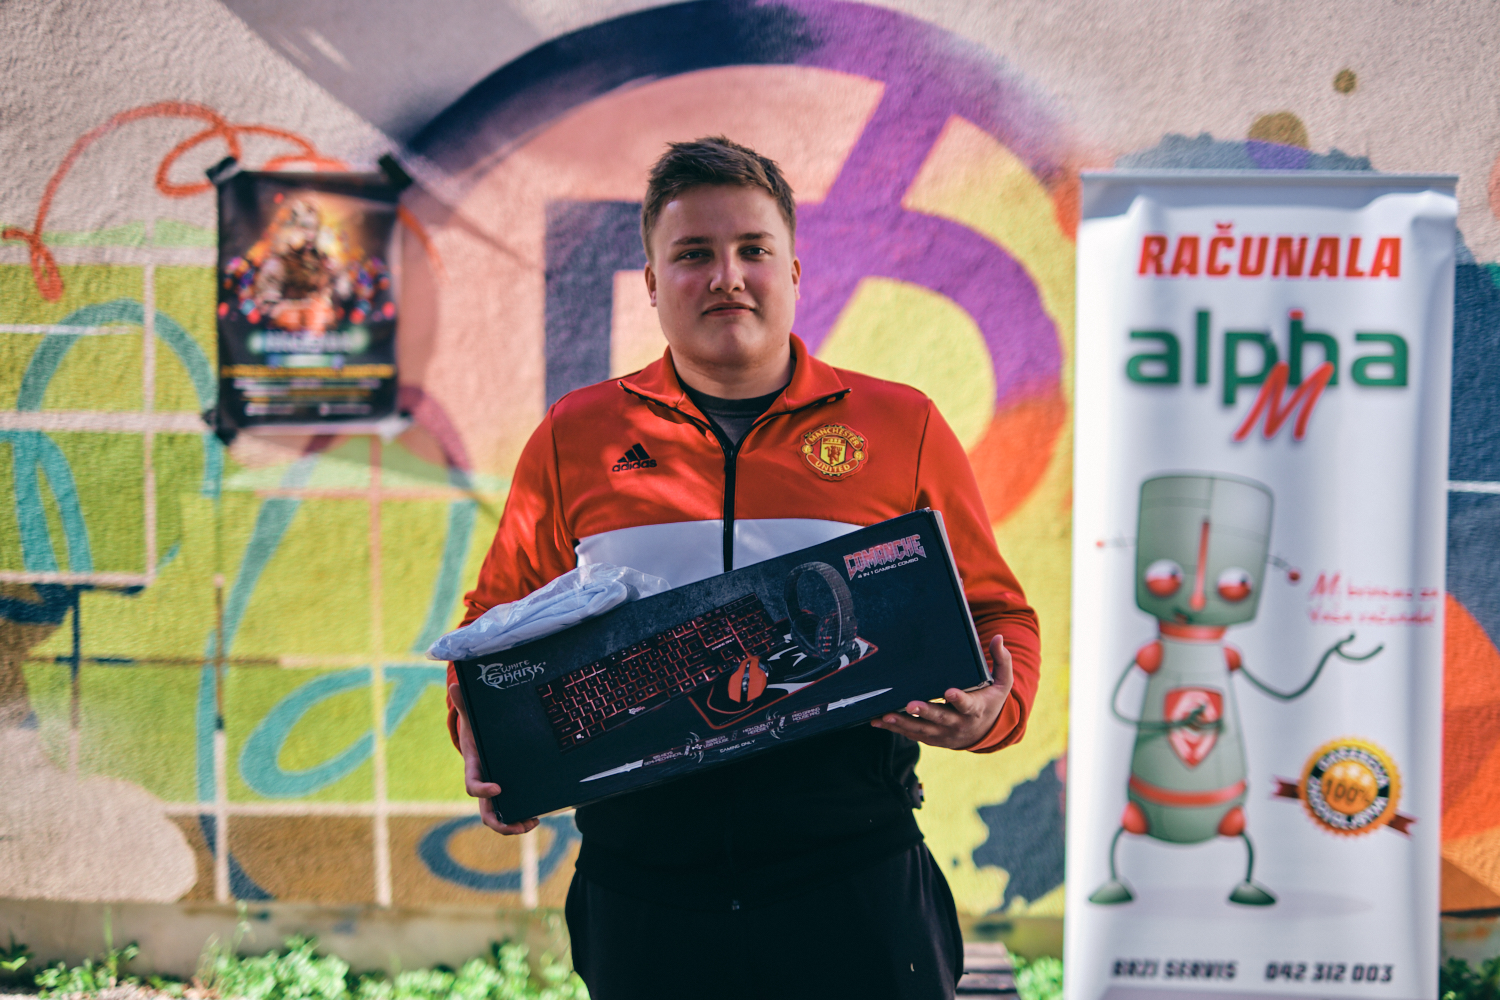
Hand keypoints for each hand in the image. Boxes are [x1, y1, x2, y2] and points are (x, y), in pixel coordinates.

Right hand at [448, 682, 538, 835]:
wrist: (482, 738)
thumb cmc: (476, 728)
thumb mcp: (471, 716)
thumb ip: (465, 703)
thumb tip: (454, 683)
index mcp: (475, 768)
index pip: (473, 785)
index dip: (483, 790)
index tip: (498, 788)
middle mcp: (484, 784)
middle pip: (486, 812)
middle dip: (500, 822)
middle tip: (519, 825)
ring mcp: (495, 791)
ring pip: (500, 816)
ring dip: (514, 824)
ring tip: (532, 823)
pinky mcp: (507, 791)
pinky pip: (513, 807)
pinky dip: (523, 813)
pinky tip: (539, 814)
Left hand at [870, 635, 1012, 749]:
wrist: (984, 731)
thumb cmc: (989, 700)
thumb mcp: (1003, 682)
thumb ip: (1002, 660)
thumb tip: (999, 637)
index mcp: (975, 708)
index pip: (967, 704)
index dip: (959, 699)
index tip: (950, 692)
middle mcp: (958, 723)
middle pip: (940, 718)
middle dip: (925, 712)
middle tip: (911, 704)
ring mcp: (943, 733)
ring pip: (922, 729)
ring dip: (903, 723)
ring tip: (885, 715)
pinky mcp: (931, 738)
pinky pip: (912, 734)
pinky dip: (895, 728)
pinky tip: (878, 721)